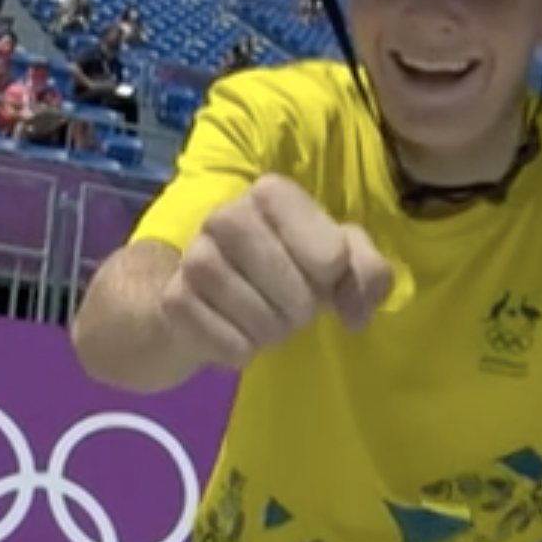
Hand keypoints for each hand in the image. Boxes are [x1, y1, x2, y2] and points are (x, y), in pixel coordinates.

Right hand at [160, 175, 393, 367]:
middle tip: (296, 309)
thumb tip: (356, 312)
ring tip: (270, 322)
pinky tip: (241, 335)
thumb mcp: (336, 260)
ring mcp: (194, 257)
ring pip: (253, 312)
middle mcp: (225, 216)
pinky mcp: (175, 300)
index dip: (335, 276)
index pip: (328, 251)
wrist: (210, 294)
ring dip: (272, 330)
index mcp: (271, 193)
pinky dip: (243, 348)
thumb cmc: (284, 268)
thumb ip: (366, 272)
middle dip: (301, 306)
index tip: (326, 277)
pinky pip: (227, 342)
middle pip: (288, 282)